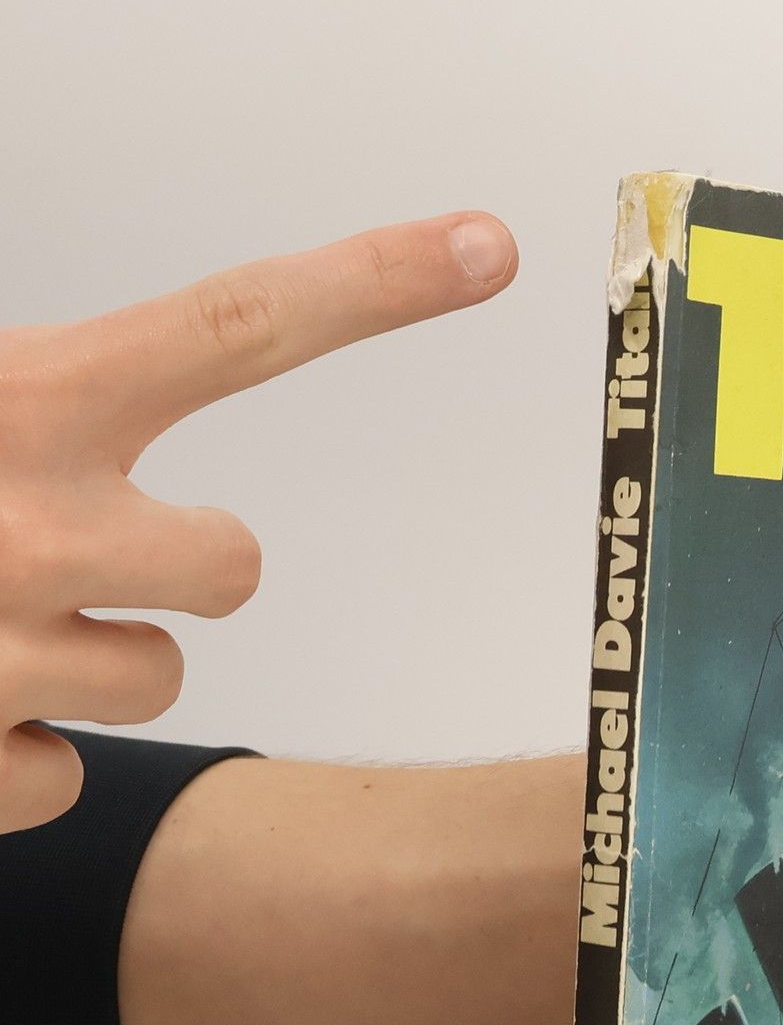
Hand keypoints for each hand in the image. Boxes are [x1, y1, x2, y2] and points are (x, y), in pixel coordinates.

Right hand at [0, 212, 518, 832]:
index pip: (232, 323)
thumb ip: (33, 405)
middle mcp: (23, 521)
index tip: (491, 244)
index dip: (374, 283)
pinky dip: (3, 759)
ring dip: (85, 669)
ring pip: (163, 686)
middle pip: (236, 568)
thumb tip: (86, 398)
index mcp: (12, 401)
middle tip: (60, 556)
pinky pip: (64, 780)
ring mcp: (0, 656)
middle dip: (180, 573)